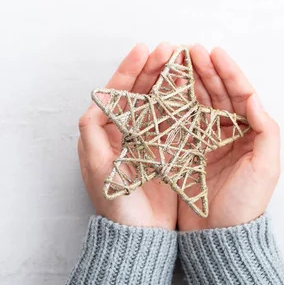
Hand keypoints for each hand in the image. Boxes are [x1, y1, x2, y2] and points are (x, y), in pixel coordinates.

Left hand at [78, 43, 178, 229]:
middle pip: (136, 94)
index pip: (115, 95)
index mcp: (102, 136)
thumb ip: (93, 136)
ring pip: (154, 103)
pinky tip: (190, 88)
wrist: (140, 235)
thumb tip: (93, 105)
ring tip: (180, 61)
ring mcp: (143, 142)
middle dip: (150, 70)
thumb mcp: (100, 170)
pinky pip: (170, 121)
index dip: (128, 71)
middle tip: (169, 49)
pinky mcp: (162, 153)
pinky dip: (179, 103)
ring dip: (166, 81)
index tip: (143, 50)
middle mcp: (121, 135)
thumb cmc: (117, 206)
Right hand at [177, 45, 280, 230]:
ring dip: (187, 83)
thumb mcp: (266, 167)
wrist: (218, 235)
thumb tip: (254, 97)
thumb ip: (266, 130)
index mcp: (249, 133)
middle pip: (216, 94)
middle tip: (189, 50)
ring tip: (175, 62)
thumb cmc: (245, 204)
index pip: (239, 94)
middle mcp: (227, 134)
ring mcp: (204, 142)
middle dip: (204, 71)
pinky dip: (171, 106)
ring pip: (196, 104)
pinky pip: (178, 123)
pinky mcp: (184, 153)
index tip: (213, 53)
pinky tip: (163, 91)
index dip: (227, 72)